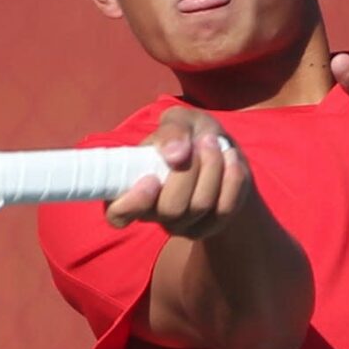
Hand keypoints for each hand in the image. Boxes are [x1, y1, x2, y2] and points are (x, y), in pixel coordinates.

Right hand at [104, 106, 251, 240]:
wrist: (223, 152)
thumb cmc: (190, 136)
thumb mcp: (179, 121)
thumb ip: (171, 129)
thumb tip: (175, 153)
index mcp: (132, 188)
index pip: (116, 215)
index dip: (132, 204)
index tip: (151, 180)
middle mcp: (153, 213)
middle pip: (170, 209)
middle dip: (190, 171)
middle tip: (202, 142)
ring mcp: (182, 225)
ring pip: (199, 206)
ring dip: (213, 168)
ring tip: (215, 143)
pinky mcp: (209, 227)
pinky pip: (224, 209)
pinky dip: (232, 179)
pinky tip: (232, 159)